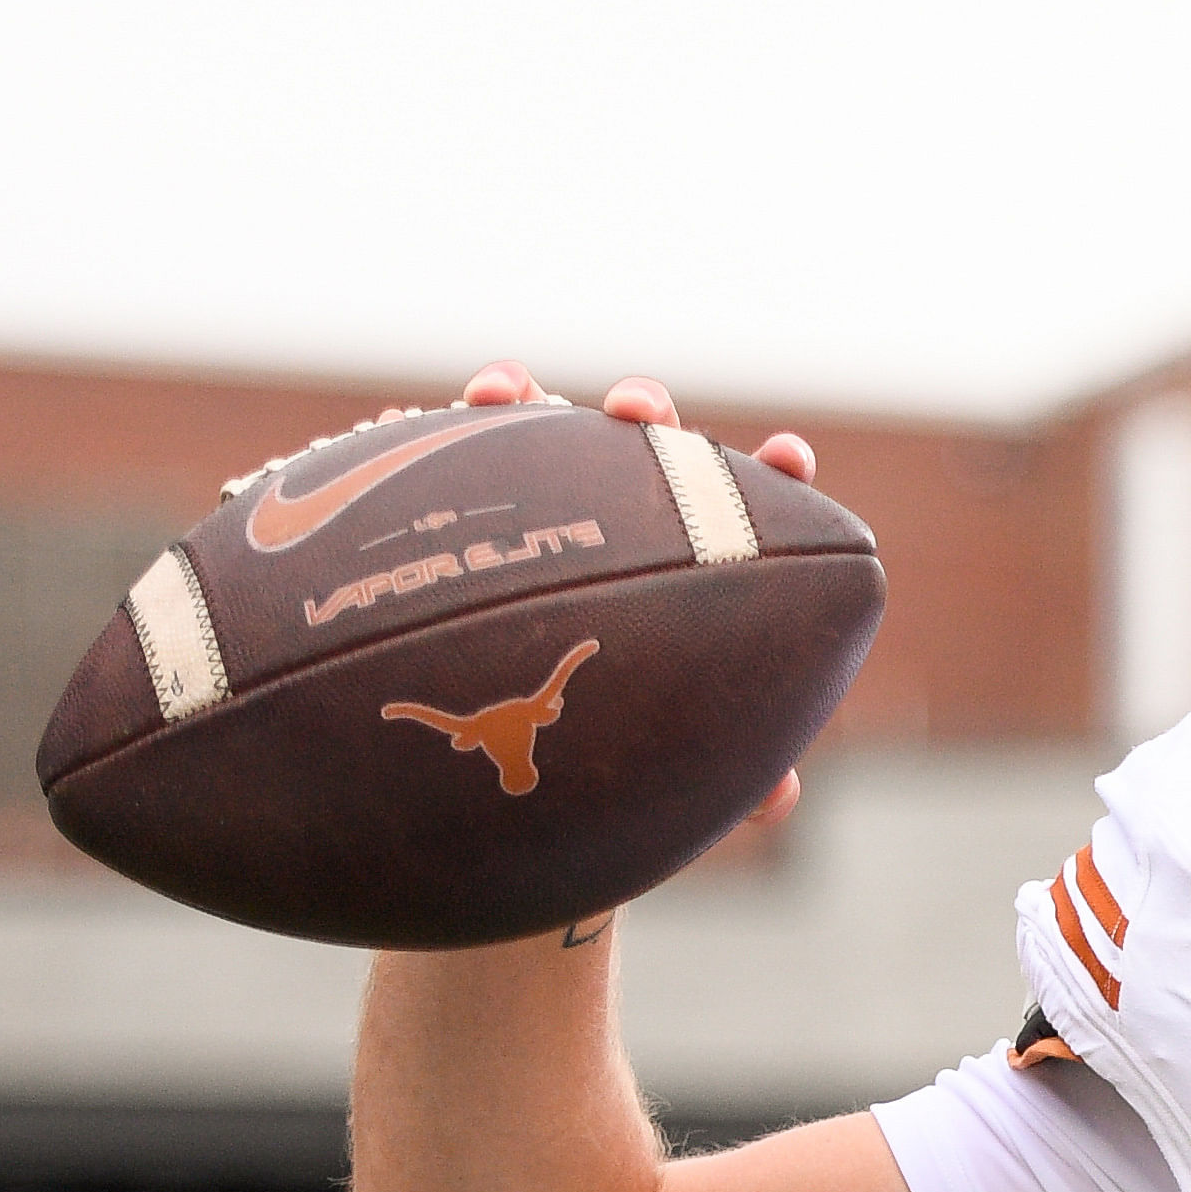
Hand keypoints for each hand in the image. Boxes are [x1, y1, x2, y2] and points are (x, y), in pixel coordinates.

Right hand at [462, 361, 814, 897]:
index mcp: (691, 566)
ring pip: (544, 438)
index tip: (785, 457)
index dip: (773, 475)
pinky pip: (450, 466)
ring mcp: (543, 511)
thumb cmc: (616, 755)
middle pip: (642, 449)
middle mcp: (622, 523)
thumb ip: (735, 774)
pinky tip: (405, 434)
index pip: (747, 505)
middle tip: (635, 412)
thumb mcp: (674, 766)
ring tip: (504, 392)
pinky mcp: (468, 513)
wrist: (507, 762)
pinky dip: (433, 446)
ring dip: (529, 402)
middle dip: (647, 415)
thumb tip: (781, 800)